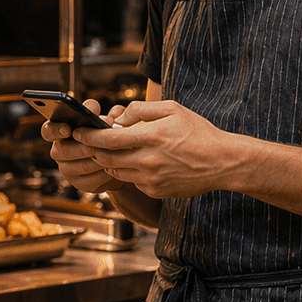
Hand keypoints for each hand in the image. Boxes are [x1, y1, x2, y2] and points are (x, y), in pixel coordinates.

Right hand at [41, 99, 124, 195]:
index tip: (67, 129)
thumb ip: (110, 114)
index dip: (55, 130)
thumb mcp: (108, 121)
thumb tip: (114, 114)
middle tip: (94, 146)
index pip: (48, 130)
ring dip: (94, 161)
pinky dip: (101, 174)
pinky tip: (112, 168)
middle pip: (61, 151)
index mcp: (61, 131)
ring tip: (110, 156)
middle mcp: (59, 150)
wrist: (118, 160)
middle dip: (79, 148)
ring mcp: (67, 169)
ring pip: (76, 167)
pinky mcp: (79, 183)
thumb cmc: (106, 134)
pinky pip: (88, 181)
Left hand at [75, 99, 247, 199]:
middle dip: (93, 150)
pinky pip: (132, 181)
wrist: (222, 163)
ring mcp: (151, 179)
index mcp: (151, 137)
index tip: (78, 132)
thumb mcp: (173, 109)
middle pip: (106, 158)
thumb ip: (141, 109)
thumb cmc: (198, 132)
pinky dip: (128, 172)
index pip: (108, 140)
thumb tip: (118, 118)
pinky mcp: (155, 191)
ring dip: (109, 161)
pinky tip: (137, 162)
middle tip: (88, 142)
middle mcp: (148, 161)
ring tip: (111, 150)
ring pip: (116, 171)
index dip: (88, 136)